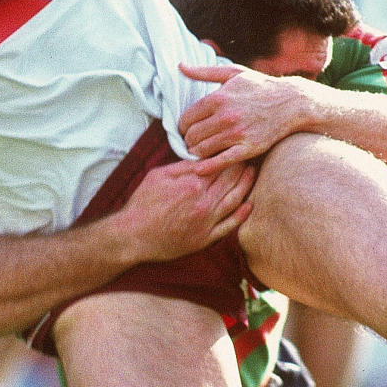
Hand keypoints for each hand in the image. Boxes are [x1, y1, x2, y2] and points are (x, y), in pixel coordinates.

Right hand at [115, 156, 257, 261]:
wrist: (133, 235)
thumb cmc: (142, 204)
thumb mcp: (158, 175)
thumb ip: (182, 167)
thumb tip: (201, 158)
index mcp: (192, 184)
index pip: (219, 165)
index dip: (230, 156)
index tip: (236, 148)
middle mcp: (203, 202)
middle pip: (231, 181)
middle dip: (242, 168)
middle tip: (250, 157)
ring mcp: (206, 222)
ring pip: (235, 201)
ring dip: (246, 186)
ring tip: (253, 175)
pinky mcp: (205, 238)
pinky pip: (229, 226)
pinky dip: (241, 215)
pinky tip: (249, 205)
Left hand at [178, 61, 306, 163]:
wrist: (291, 102)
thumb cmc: (260, 86)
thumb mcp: (233, 73)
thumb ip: (204, 72)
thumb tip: (180, 66)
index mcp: (218, 98)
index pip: (186, 119)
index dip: (182, 127)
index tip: (186, 129)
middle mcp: (225, 116)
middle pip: (191, 136)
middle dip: (188, 140)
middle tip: (191, 141)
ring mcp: (237, 134)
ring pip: (201, 150)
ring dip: (196, 152)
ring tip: (199, 150)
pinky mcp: (248, 148)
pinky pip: (220, 162)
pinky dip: (207, 167)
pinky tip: (201, 168)